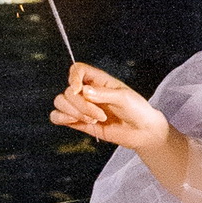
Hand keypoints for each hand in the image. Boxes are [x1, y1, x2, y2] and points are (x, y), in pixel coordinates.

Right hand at [52, 61, 170, 159]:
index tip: (79, 90)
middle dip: (81, 105)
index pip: (77, 70)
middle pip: (68, 91)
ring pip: (60, 102)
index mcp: (99, 80)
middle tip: (100, 115)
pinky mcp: (79, 122)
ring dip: (73, 113)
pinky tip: (76, 122)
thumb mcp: (124, 98)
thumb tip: (83, 91)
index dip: (73, 78)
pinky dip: (61, 118)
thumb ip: (103, 94)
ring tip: (93, 121)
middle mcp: (88, 92)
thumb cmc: (137, 110)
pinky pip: (58, 117)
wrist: (143, 132)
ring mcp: (82, 107)